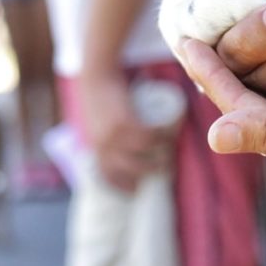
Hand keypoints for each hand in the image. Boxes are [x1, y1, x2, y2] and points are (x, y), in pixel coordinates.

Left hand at [80, 70, 176, 191]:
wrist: (96, 76)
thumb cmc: (99, 97)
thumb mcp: (97, 121)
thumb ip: (105, 133)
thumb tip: (119, 145)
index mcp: (95, 148)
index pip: (108, 176)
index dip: (123, 186)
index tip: (136, 190)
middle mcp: (103, 146)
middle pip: (131, 169)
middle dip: (150, 171)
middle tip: (164, 166)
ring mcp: (114, 134)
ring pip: (142, 153)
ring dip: (159, 154)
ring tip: (169, 149)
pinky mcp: (125, 120)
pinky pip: (148, 135)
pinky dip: (161, 135)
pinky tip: (169, 131)